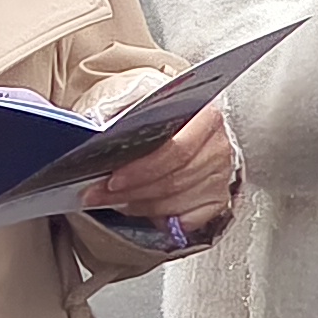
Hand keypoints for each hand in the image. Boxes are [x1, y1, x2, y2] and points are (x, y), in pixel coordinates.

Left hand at [80, 102, 236, 240]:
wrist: (185, 127)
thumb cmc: (160, 115)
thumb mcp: (142, 97)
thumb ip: (125, 109)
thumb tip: (97, 128)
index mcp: (207, 118)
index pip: (177, 150)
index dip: (142, 169)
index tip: (112, 179)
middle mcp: (218, 148)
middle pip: (174, 179)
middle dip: (131, 191)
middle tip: (99, 195)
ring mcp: (220, 177)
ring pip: (176, 201)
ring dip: (140, 206)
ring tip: (113, 202)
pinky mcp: (216, 200)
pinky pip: (187, 220)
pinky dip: (162, 220)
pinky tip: (144, 212)